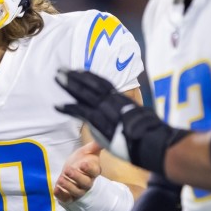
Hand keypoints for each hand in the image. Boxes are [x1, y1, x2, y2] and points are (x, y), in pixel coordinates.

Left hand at [53, 141, 101, 203]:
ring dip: (68, 186)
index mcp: (94, 171)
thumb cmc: (82, 161)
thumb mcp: (88, 151)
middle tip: (68, 169)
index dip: (89, 168)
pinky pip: (67, 199)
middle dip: (76, 177)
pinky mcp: (70, 197)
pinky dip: (61, 195)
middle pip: (85, 183)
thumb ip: (95, 145)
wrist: (72, 172)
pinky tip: (56, 189)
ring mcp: (79, 191)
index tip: (83, 163)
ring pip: (76, 192)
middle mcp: (88, 183)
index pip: (94, 171)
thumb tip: (103, 137)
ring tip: (61, 179)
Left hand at [55, 69, 185, 173]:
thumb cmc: (150, 134)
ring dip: (70, 85)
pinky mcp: (101, 122)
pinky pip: (81, 111)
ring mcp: (106, 110)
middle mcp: (113, 100)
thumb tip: (129, 116)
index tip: (79, 72)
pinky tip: (58, 106)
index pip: (103, 84)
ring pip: (85, 93)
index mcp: (122, 99)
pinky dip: (69, 108)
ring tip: (57, 78)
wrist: (152, 141)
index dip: (90, 77)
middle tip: (62, 69)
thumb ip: (129, 115)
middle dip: (76, 76)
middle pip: (91, 84)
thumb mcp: (140, 118)